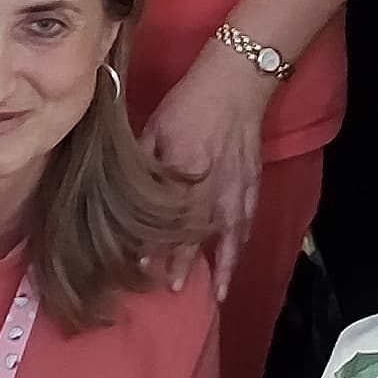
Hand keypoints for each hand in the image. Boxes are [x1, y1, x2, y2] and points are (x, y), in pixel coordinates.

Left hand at [141, 49, 269, 294]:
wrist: (236, 84)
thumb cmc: (189, 103)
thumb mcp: (154, 126)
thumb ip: (142, 161)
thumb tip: (124, 190)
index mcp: (184, 169)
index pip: (167, 215)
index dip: (155, 241)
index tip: (142, 263)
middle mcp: (213, 184)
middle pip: (197, 232)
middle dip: (184, 262)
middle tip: (172, 288)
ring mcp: (237, 187)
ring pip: (229, 235)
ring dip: (220, 265)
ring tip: (213, 293)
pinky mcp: (253, 185)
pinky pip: (247, 224)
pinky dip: (240, 247)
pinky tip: (234, 264)